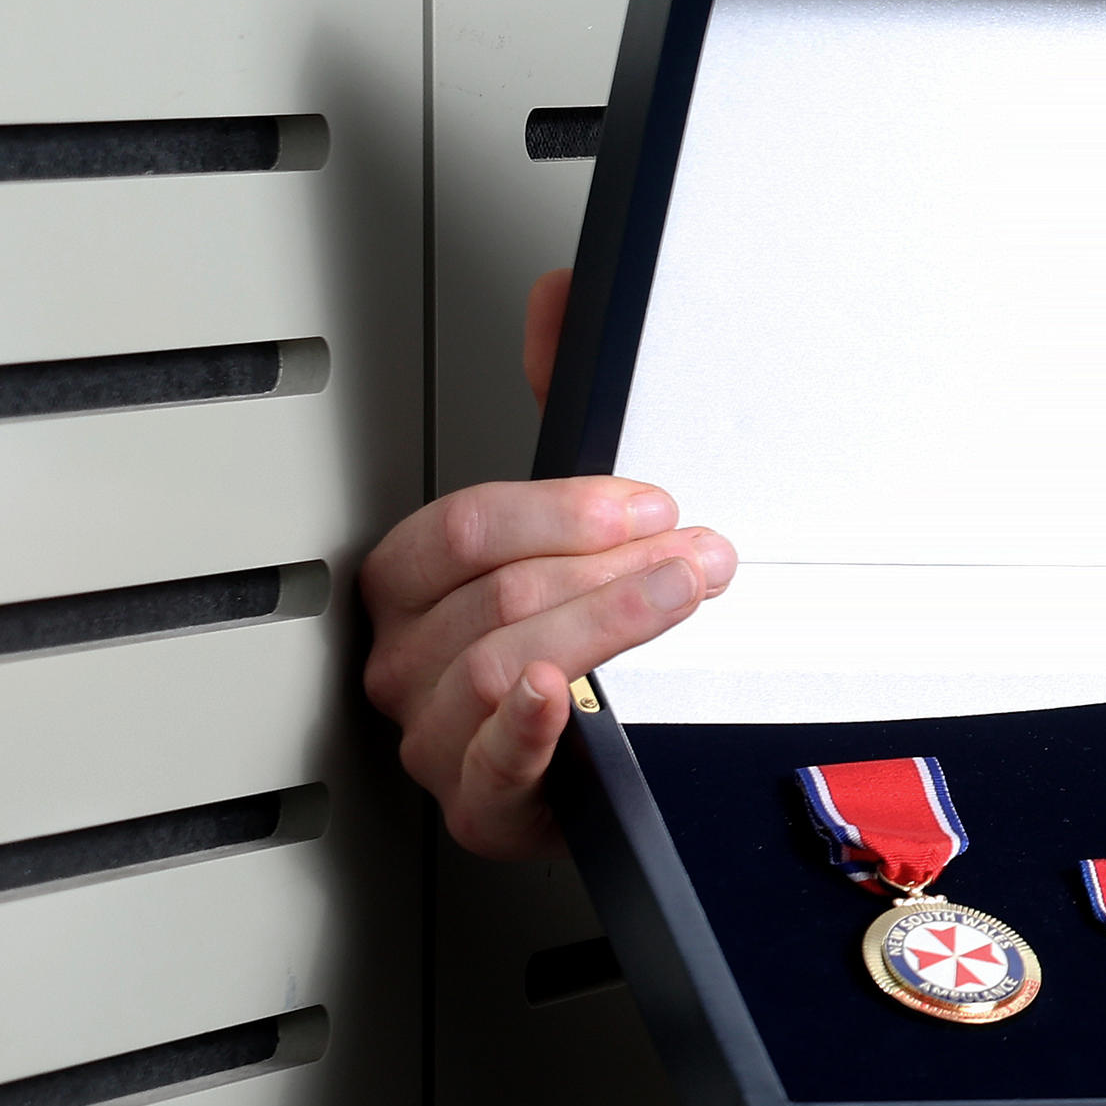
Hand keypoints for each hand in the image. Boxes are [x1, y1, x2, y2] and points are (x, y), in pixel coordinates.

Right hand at [359, 268, 738, 859]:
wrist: (596, 757)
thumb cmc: (572, 630)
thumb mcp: (573, 516)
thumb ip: (562, 405)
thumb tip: (564, 298)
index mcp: (411, 582)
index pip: (462, 529)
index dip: (567, 510)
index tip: (654, 503)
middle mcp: (406, 658)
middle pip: (496, 596)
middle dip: (615, 568)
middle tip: (699, 555)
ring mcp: (435, 735)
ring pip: (502, 665)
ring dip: (607, 625)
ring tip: (681, 600)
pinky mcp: (479, 807)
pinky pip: (488, 765)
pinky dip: (525, 727)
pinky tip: (560, 693)